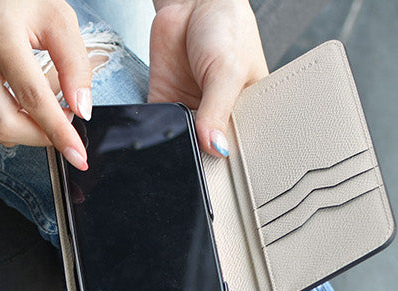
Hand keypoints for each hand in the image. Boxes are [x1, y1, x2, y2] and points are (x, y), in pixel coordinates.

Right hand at [0, 0, 92, 168]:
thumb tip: (80, 108)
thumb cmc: (16, 1)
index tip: (76, 153)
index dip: (57, 131)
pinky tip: (12, 93)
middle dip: (39, 137)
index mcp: (0, 37)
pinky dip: (5, 114)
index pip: (33, 98)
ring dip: (24, 123)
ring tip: (35, 95)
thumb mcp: (57, 19)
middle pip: (6, 123)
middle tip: (60, 129)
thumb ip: (75, 64)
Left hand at [148, 0, 266, 155]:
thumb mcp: (229, 71)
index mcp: (244, 110)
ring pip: (180, 140)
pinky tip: (158, 132)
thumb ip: (218, 112)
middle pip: (205, 148)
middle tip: (195, 158)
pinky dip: (153, 131)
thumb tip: (215, 149)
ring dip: (175, 144)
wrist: (193, 1)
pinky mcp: (163, 101)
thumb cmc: (226, 28)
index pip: (236, 145)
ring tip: (178, 145)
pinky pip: (156, 125)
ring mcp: (189, 109)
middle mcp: (216, 114)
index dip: (226, 158)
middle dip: (198, 154)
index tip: (218, 167)